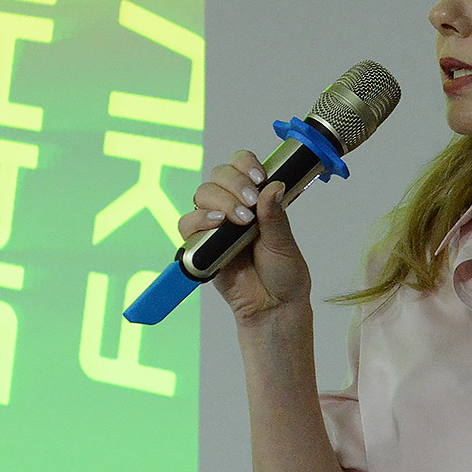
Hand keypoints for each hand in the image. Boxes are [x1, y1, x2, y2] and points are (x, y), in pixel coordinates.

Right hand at [178, 149, 311, 320]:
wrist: (273, 306)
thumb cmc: (283, 273)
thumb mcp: (284, 242)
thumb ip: (275, 215)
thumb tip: (273, 186)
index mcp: (256, 198)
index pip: (241, 165)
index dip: (245, 164)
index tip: (259, 177)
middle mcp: (233, 206)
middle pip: (219, 175)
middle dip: (234, 184)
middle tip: (251, 203)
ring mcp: (216, 224)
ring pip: (203, 194)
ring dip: (221, 201)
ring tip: (240, 220)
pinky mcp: (201, 244)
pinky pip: (187, 224)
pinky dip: (199, 220)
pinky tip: (217, 224)